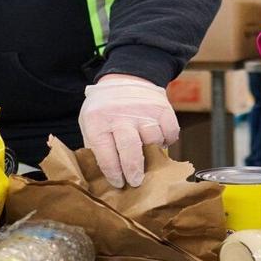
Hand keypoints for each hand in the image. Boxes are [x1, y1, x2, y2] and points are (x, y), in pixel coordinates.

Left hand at [79, 73, 179, 187]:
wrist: (126, 77)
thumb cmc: (106, 107)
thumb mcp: (90, 122)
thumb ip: (96, 146)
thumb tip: (105, 176)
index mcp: (98, 120)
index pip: (106, 154)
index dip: (113, 173)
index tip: (119, 183)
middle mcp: (121, 115)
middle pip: (130, 149)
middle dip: (134, 170)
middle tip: (136, 181)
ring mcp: (143, 110)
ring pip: (153, 141)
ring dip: (152, 151)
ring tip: (147, 150)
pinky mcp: (162, 108)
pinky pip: (170, 133)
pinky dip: (167, 140)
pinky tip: (159, 139)